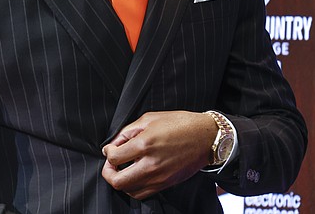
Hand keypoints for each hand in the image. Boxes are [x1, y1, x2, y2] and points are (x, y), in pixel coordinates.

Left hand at [101, 110, 216, 199]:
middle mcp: (151, 165)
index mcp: (145, 144)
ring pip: (129, 191)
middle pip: (117, 181)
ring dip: (121, 181)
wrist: (206, 137)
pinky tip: (135, 176)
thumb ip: (128, 131)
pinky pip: (143, 194)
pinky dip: (134, 187)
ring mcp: (159, 178)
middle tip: (111, 164)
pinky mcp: (166, 184)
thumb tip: (114, 144)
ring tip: (123, 170)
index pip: (114, 158)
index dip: (108, 153)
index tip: (110, 148)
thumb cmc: (180, 124)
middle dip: (108, 173)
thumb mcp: (150, 118)